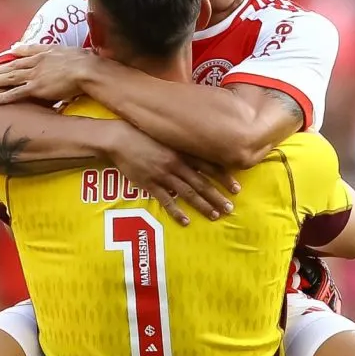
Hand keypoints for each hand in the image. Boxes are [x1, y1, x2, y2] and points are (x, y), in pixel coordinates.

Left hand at [0, 45, 90, 103]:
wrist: (87, 70)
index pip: (27, 52)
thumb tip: (71, 49)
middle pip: (13, 65)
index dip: (17, 53)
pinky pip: (14, 93)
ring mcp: (34, 75)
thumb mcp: (76, 51)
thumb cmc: (87, 62)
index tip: (8, 53)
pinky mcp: (35, 88)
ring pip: (10, 77)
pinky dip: (1, 97)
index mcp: (46, 52)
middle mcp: (37, 62)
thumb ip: (67, 50)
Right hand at [105, 122, 236, 225]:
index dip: (223, 178)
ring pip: (187, 193)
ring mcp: (163, 175)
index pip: (209, 166)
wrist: (118, 138)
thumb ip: (183, 145)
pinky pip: (165, 200)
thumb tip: (201, 153)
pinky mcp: (149, 184)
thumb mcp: (167, 135)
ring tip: (215, 215)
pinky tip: (186, 221)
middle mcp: (176, 164)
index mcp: (182, 151)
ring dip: (202, 205)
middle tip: (230, 208)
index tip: (236, 188)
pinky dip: (176, 212)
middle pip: (201, 183)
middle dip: (217, 196)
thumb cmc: (143, 134)